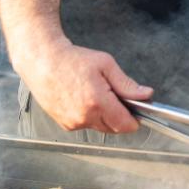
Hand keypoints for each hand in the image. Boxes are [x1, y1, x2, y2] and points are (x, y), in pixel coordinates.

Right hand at [23, 40, 152, 133]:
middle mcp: (84, 117)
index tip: (136, 110)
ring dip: (104, 116)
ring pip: (100, 127)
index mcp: (97, 102)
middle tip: (114, 96)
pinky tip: (83, 99)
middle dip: (119, 116)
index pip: (125, 125)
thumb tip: (146, 95)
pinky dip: (89, 116)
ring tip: (95, 94)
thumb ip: (126, 84)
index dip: (135, 119)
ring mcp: (73, 123)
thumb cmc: (72, 59)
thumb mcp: (105, 64)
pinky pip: (86, 125)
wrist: (43, 61)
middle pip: (114, 128)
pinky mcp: (65, 124)